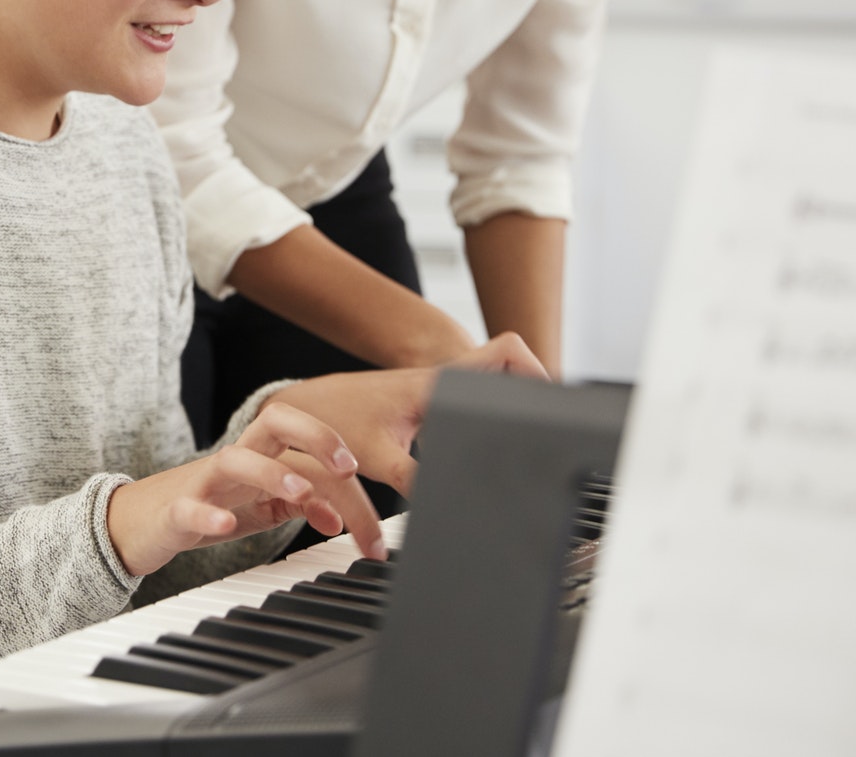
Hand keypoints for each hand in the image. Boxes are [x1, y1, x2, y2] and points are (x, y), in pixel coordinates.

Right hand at [106, 402, 383, 576]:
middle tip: (347, 467)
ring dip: (271, 473)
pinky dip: (210, 514)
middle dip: (316, 435)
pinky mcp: (176, 511)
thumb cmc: (209, 506)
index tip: (370, 518)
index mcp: (262, 455)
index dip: (346, 477)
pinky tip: (228, 524)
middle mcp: (237, 459)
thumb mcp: (263, 507)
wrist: (139, 522)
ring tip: (300, 492)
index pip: (311, 451)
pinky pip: (191, 506)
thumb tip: (339, 518)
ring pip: (235, 459)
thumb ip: (301, 506)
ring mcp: (204, 482)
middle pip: (275, 421)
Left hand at [270, 332, 547, 495]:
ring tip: (532, 437)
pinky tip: (494, 446)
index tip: (549, 402)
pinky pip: (471, 401)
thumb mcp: (377, 457)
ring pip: (491, 383)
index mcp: (437, 384)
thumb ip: (414, 481)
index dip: (536, 369)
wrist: (306, 409)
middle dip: (536, 388)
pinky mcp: (428, 404)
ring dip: (513, 401)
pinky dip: (489, 414)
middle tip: (550, 422)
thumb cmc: (335, 423)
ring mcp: (437, 390)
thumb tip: (445, 505)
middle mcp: (442, 381)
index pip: (504, 351)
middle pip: (509, 366)